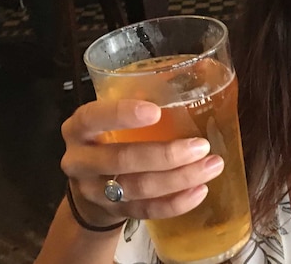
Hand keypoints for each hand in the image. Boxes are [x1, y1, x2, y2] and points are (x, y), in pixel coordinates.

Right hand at [61, 99, 223, 226]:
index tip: (155, 111)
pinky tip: (200, 191)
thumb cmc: (111, 138)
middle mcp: (81, 161)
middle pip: (121, 160)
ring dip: (179, 178)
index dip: (122, 114)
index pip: (92, 118)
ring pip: (138, 188)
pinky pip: (147, 210)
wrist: (91, 186)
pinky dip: (176, 203)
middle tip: (201, 146)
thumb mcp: (115, 117)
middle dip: (166, 155)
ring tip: (211, 166)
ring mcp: (95, 191)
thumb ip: (142, 100)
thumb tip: (198, 78)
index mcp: (79, 128)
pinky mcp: (114, 212)